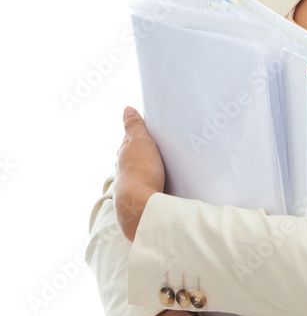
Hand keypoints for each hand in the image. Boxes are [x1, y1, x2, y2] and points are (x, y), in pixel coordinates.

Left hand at [114, 106, 164, 241]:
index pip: (132, 139)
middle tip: (167, 144)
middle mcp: (127, 170)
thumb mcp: (139, 141)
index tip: (154, 128)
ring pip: (147, 172)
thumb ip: (134, 126)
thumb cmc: (140, 172)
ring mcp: (136, 185)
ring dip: (157, 168)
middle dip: (150, 151)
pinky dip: (162, 182)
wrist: (142, 206)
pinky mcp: (146, 199)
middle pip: (140, 157)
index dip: (142, 132)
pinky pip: (156, 186)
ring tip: (174, 164)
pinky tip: (172, 182)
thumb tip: (127, 110)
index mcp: (124, 154)